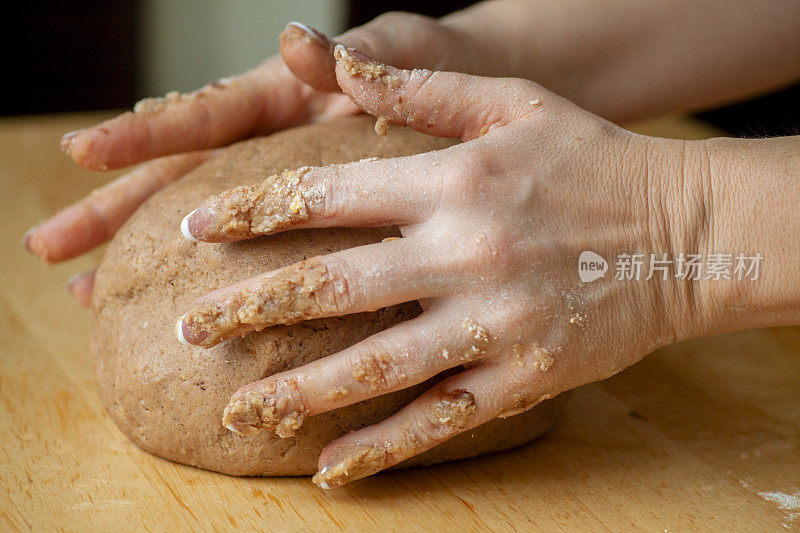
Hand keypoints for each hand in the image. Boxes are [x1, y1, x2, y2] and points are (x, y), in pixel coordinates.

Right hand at [23, 13, 482, 304]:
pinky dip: (220, 282)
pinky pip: (263, 257)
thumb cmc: (442, 69)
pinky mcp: (320, 224)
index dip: (148, 136)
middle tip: (49, 246)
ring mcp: (291, 186)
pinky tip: (182, 312)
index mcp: (290, 98)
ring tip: (87, 291)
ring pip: (205, 221)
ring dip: (145, 254)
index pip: (209, 117)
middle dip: (115, 208)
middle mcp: (276, 142)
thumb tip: (297, 42)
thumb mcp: (409, 53)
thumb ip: (361, 55)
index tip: (85, 155)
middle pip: (182, 177)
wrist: (480, 105)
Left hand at [176, 47, 706, 487]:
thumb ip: (420, 88)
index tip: (196, 230)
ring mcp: (492, 324)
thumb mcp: (513, 102)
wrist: (684, 232)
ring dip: (297, 392)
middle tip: (189, 327)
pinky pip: (440, 419)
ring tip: (238, 412)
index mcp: (452, 182)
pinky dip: (383, 447)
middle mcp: (464, 253)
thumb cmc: (592, 159)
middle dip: (250, 309)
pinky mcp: (523, 377)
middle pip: (333, 287)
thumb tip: (335, 64)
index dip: (252, 211)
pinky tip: (331, 468)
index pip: (326, 195)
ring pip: (375, 367)